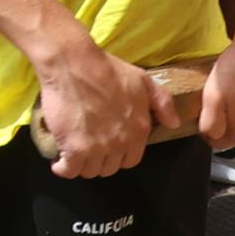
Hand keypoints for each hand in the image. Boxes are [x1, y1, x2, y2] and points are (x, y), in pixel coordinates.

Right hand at [28, 34, 157, 177]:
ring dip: (83, 164)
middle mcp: (120, 143)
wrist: (75, 64)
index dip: (120, 155)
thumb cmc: (108, 70)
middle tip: (90, 147)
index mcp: (139, 130)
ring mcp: (97, 148)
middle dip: (101, 160)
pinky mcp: (74, 149)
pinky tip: (59, 162)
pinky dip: (62, 169)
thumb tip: (175, 124)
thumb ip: (163, 103)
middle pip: (110, 168)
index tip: (109, 146)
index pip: (131, 160)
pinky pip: (69, 171)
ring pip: (90, 171)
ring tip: (76, 152)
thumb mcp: (143, 80)